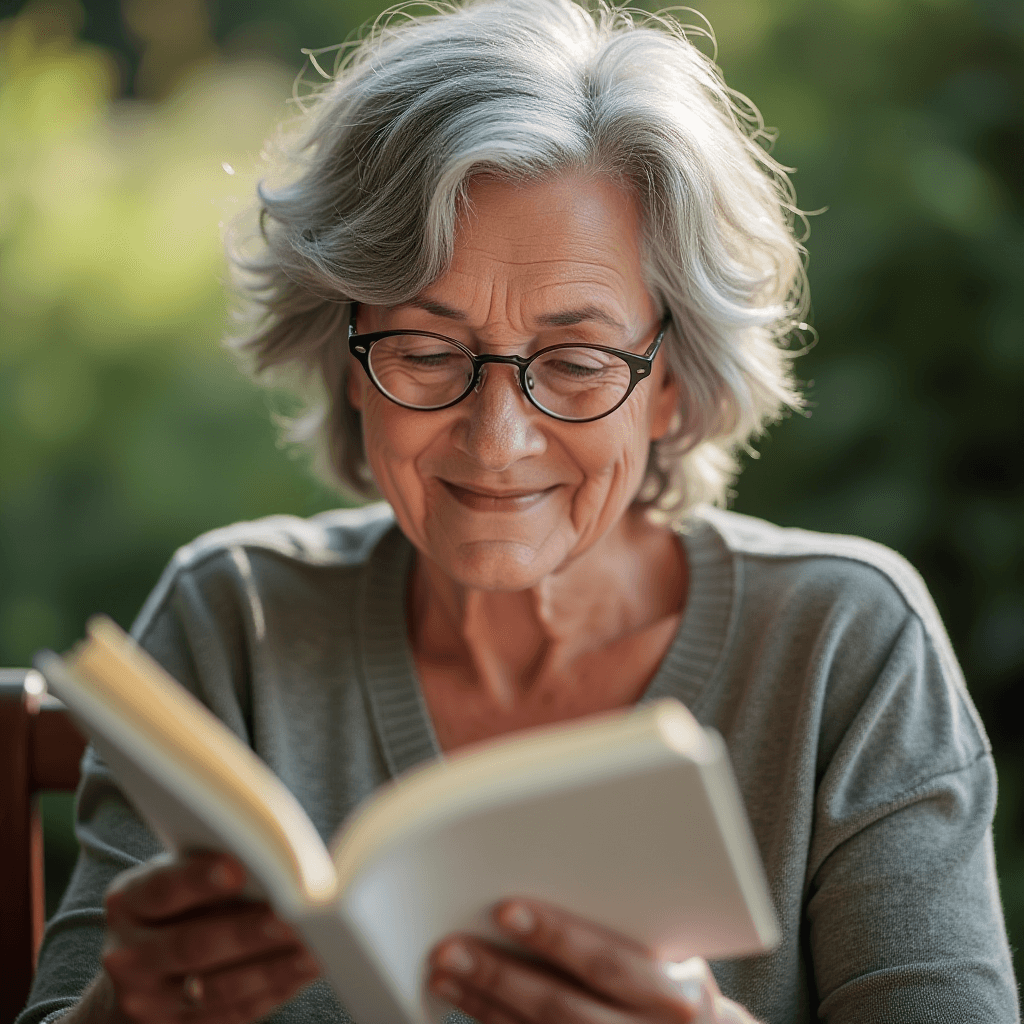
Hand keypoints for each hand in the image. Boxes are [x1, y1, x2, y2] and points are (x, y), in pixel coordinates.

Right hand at [81, 852, 317, 1023]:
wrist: (138, 971)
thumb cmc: (178, 905)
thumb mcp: (177, 876)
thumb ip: (211, 871)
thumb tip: (272, 866)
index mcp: (128, 903)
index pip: (163, 889)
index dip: (199, 880)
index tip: (238, 869)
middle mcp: (130, 956)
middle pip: (193, 945)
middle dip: (248, 932)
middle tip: (293, 917)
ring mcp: (149, 1002)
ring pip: (218, 987)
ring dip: (273, 967)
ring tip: (314, 947)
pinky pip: (234, 1012)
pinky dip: (275, 989)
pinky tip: (306, 969)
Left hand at [428, 899, 758, 1023]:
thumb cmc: (676, 980)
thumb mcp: (675, 950)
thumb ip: (624, 921)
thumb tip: (556, 859)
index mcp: (676, 994)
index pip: (607, 963)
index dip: (556, 936)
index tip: (505, 909)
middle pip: (561, 1007)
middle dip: (499, 974)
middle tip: (450, 946)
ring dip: (482, 1001)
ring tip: (443, 968)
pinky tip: (465, 999)